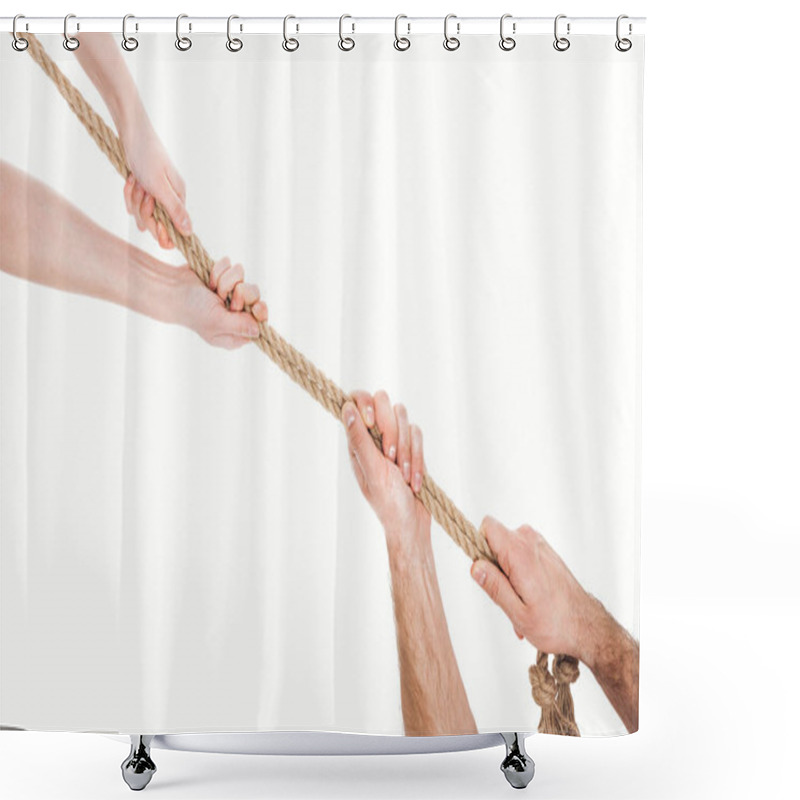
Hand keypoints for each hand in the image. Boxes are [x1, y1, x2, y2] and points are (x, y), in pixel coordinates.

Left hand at [121, 115, 190, 247]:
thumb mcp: (161, 187)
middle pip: (154, 224)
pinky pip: (132, 204)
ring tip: (137, 180)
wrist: (132, 134)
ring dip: (134, 198)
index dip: (163, 233)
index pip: (174, 230)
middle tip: (144, 192)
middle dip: (144, 211)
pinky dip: (128, 193)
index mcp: (178, 199)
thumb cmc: (148, 157)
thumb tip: (189, 233)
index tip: (155, 225)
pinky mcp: (143, 190)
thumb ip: (175, 211)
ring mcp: (155, 196)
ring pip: (140, 214)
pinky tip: (131, 179)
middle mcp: (169, 200)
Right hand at [174, 256, 267, 348]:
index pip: (260, 323)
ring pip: (245, 279)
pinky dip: (219, 271)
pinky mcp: (225, 277)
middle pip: (255, 297)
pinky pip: (233, 267)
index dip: (260, 312)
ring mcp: (231, 294)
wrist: (171, 288)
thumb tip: (258, 331)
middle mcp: (236, 314)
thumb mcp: (216, 322)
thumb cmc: (192, 310)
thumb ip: (239, 326)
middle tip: (223, 298)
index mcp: (235, 332)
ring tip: (212, 289)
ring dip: (226, 281)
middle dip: (240, 293)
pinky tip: (209, 280)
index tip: (255, 306)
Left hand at [341, 391, 429, 551]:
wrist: (411, 523)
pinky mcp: (411, 446)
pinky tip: (414, 480)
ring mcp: (394, 439)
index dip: (367, 404)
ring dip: (407, 449)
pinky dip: (418, 458)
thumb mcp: (372, 470)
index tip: (371, 423)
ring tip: (402, 474)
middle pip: (384, 402)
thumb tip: (346, 408)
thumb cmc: (387, 501)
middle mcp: (374, 435)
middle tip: (390, 457)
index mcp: (357, 440)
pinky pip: (418, 433)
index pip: (357, 400)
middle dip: (392, 430)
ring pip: (404, 417)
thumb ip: (359, 438)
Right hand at [470, 517, 601, 661]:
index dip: (480, 547)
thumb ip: (494, 586)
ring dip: (508, 576)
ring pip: (507, 551)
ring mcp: (539, 545)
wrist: (588, 626)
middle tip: (507, 598)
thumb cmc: (556, 624)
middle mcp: (530, 542)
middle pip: (495, 541)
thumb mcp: (517, 612)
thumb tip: (475, 566)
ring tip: (520, 604)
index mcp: (520, 552)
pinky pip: (520, 555)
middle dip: (494, 568)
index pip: (487, 526)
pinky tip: (530, 600)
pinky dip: (520, 576)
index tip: (487, 573)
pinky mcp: (545, 552)